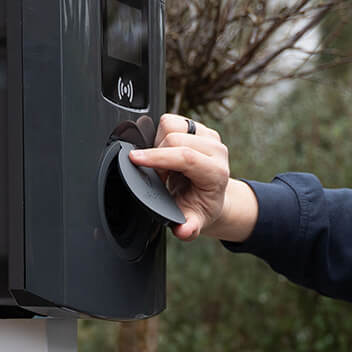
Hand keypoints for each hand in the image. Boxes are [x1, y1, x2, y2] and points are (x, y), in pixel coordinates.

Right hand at [128, 114, 254, 241]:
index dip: (157, 157)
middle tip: (159, 177)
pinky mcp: (199, 126)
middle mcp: (216, 150)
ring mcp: (209, 136)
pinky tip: (167, 153)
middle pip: (173, 139)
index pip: (186, 157)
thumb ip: (189, 228)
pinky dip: (161, 135)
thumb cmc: (200, 206)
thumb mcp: (195, 221)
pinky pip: (171, 121)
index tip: (135, 159)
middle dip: (156, 157)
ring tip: (165, 165)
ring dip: (158, 144)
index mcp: (216, 172)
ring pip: (170, 126)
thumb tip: (183, 230)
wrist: (211, 195)